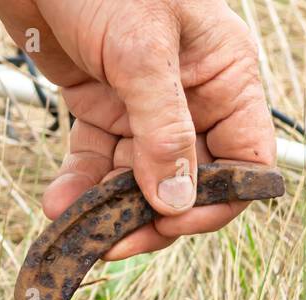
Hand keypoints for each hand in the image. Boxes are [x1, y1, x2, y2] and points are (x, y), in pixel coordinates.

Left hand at [0, 0, 275, 258]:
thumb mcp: (141, 51)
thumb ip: (162, 130)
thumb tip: (177, 203)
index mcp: (226, 77)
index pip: (246, 161)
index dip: (217, 201)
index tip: (174, 222)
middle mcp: (193, 98)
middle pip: (190, 184)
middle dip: (154, 217)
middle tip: (115, 242)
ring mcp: (145, 107)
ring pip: (140, 183)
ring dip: (109, 211)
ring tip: (76, 228)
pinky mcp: (102, 107)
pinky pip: (98, 164)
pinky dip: (80, 188)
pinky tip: (59, 204)